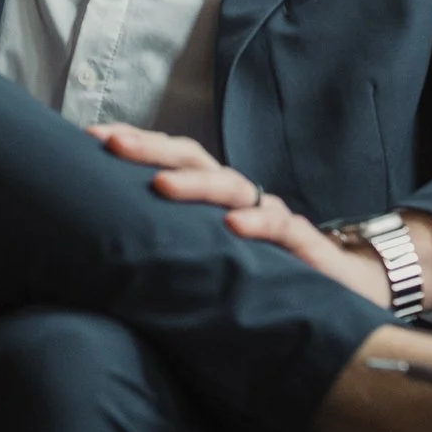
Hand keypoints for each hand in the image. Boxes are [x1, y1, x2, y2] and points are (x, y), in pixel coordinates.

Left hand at [89, 123, 392, 307]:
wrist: (340, 295)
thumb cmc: (261, 277)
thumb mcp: (209, 263)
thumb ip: (171, 253)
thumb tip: (101, 258)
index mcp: (213, 200)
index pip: (172, 161)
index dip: (135, 145)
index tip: (90, 137)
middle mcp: (239, 199)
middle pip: (195, 160)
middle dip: (152, 149)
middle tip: (113, 144)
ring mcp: (270, 216)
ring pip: (231, 187)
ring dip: (196, 183)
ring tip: (161, 186)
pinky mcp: (302, 245)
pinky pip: (280, 227)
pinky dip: (258, 223)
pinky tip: (234, 227)